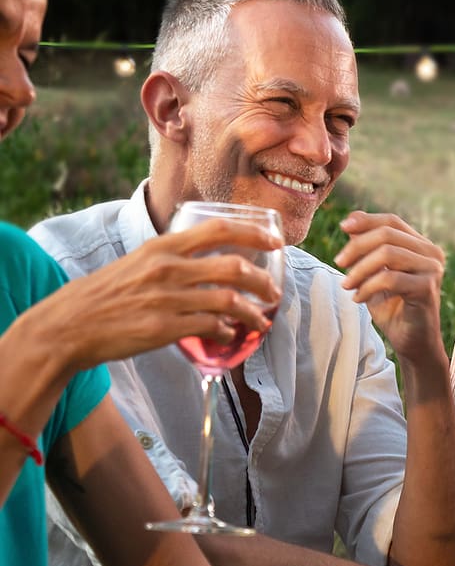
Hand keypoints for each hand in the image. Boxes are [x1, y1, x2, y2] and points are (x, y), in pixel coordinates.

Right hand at [25, 219, 279, 376]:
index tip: (276, 242)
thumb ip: (169, 259)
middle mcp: (167, 268)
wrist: (67, 326)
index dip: (253, 233)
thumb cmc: (104, 295)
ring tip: (261, 321)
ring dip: (253, 313)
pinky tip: (228, 335)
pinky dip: (227, 332)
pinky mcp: (164, 328)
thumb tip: (204, 262)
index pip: (218, 230)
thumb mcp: (136, 263)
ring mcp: (167, 299)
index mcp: (161, 248)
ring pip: (229, 300)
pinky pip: (211, 327)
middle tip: (274, 292)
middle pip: (234, 266)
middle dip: (263, 281)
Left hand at [334, 211, 446, 362]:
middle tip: (339, 264)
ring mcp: (432, 270)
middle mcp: (432, 254)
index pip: (392, 221)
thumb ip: (366, 247)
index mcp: (421, 246)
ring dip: (360, 269)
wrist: (412, 342)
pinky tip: (358, 299)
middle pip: (387, 234)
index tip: (342, 228)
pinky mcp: (427, 288)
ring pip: (387, 254)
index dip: (366, 220)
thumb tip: (351, 219)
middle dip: (357, 247)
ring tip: (348, 285)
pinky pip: (390, 278)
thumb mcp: (374, 273)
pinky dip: (368, 287)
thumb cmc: (393, 307)